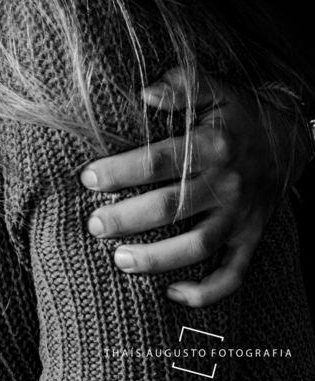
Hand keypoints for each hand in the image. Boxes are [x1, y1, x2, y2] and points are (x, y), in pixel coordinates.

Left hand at [80, 68, 307, 306]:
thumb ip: (181, 85)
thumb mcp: (214, 88)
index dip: (122, 171)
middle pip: (174, 208)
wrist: (292, 140)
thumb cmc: (238, 113)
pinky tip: (173, 295)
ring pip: (199, 246)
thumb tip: (145, 93)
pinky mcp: (250, 238)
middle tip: (94, 225)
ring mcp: (241, 216)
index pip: (161, 161)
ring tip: (119, 261)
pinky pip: (233, 273)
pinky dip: (207, 291)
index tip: (88, 178)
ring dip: (158, 259)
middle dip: (129, 219)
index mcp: (214, 146)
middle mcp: (228, 184)